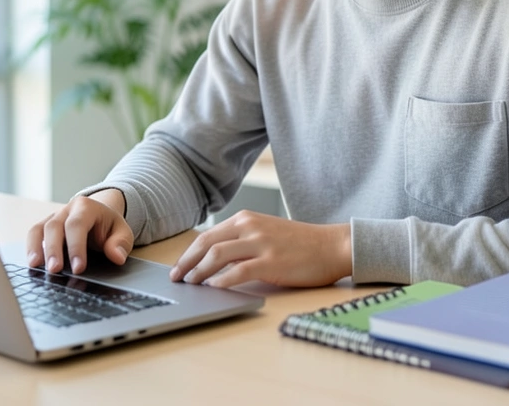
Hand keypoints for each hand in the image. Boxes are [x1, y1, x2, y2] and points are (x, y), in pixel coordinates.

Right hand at [25, 189, 132, 273]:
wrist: (99, 216)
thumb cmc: (109, 226)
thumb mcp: (122, 232)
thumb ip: (120, 243)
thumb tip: (117, 257)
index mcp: (86, 207)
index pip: (77, 224)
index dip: (76, 246)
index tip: (78, 267)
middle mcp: (67, 210)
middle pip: (54, 226)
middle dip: (54, 249)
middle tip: (55, 270)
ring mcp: (54, 217)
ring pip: (40, 229)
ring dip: (37, 248)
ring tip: (36, 266)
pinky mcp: (45, 227)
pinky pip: (33, 234)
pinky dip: (31, 247)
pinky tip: (33, 263)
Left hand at [170, 210, 350, 288]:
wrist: (332, 246)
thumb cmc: (301, 243)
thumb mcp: (266, 232)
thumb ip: (242, 240)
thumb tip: (214, 260)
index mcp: (247, 219)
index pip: (207, 235)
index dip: (188, 253)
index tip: (178, 267)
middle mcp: (250, 226)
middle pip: (206, 243)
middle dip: (186, 262)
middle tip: (176, 278)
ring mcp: (261, 243)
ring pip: (217, 256)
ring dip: (199, 272)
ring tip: (191, 284)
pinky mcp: (271, 262)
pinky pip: (238, 272)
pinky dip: (221, 281)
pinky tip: (213, 289)